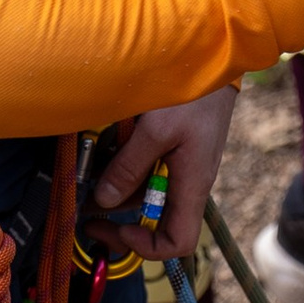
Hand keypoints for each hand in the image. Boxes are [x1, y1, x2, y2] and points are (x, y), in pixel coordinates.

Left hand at [89, 87, 235, 258]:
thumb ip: (129, 166)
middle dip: (120, 218)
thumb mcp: (155, 129)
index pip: (177, 241)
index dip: (147, 246)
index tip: (118, 228)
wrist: (216, 55)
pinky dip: (125, 166)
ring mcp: (182, 165)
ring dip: (118, 188)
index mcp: (192, 184)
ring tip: (90, 170)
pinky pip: (148, 168)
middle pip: (154, 219)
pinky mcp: (176, 148)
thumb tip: (104, 201)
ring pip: (146, 192)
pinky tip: (108, 148)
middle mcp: (189, 181)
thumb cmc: (193, 92)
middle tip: (87, 211)